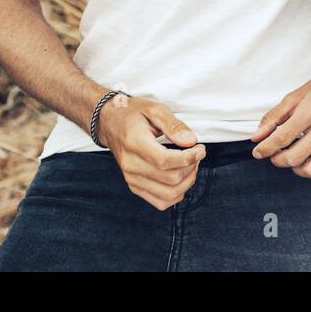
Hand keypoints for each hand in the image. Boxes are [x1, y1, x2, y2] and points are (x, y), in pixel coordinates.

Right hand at [97, 95, 206, 209]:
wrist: (110, 123)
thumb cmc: (132, 114)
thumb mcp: (154, 109)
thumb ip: (173, 125)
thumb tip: (191, 140)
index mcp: (134, 143)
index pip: (165, 161)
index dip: (189, 158)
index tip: (200, 149)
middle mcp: (131, 165)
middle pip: (170, 179)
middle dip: (191, 167)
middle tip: (196, 153)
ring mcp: (131, 179)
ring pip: (168, 195)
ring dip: (187, 182)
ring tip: (190, 165)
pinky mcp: (134, 186)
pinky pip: (160, 202)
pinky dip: (176, 194)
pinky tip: (181, 178)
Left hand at [250, 69, 310, 180]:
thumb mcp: (295, 95)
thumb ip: (274, 116)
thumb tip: (257, 137)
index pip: (283, 137)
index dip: (265, 148)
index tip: (258, 152)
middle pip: (294, 157)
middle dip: (277, 159)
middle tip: (274, 153)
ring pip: (310, 171)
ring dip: (295, 168)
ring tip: (291, 157)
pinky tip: (307, 162)